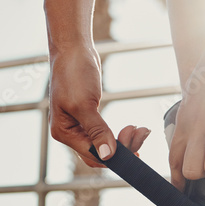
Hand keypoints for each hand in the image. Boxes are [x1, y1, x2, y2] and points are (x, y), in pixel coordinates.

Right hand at [48, 45, 149, 167]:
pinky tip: (133, 128)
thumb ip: (97, 131)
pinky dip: (120, 133)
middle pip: (101, 153)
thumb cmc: (73, 72)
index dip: (115, 157)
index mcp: (64, 133)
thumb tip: (108, 156)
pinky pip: (107, 133)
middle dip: (123, 147)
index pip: (92, 155)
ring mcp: (80, 126)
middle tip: (141, 133)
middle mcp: (70, 133)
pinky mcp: (90, 117)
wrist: (73, 48)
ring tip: (141, 129)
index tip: (137, 151)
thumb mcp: (84, 104)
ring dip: (126, 140)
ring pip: (106, 144)